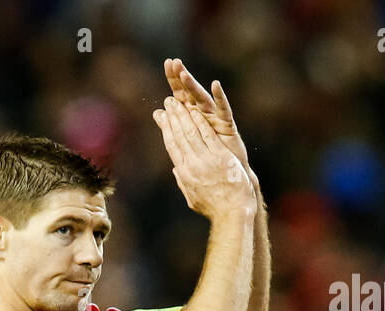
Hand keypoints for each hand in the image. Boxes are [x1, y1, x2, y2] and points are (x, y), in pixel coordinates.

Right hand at [154, 96, 254, 220]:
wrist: (231, 212)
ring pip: (190, 133)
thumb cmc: (214, 208)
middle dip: (172, 118)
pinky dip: (201, 121)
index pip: (172, 147)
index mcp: (184, 173)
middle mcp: (192, 165)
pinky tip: (196, 110)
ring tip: (178, 101)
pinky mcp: (220, 157)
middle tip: (168, 103)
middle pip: (179, 136)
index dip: (166, 130)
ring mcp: (205, 160)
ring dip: (183, 115)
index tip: (161, 118)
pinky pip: (207, 135)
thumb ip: (184, 181)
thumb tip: (175, 171)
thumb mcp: (193, 197)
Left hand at [164, 58, 249, 176]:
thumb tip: (157, 112)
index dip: (173, 79)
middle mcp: (203, 114)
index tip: (167, 62)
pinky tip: (215, 85)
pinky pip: (223, 109)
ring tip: (184, 74)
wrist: (225, 175)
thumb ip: (173, 124)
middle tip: (174, 61)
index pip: (180, 95)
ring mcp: (215, 118)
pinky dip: (220, 97)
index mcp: (191, 116)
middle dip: (181, 77)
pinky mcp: (227, 125)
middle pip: (189, 93)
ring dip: (193, 86)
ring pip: (202, 99)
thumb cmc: (207, 157)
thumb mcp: (186, 139)